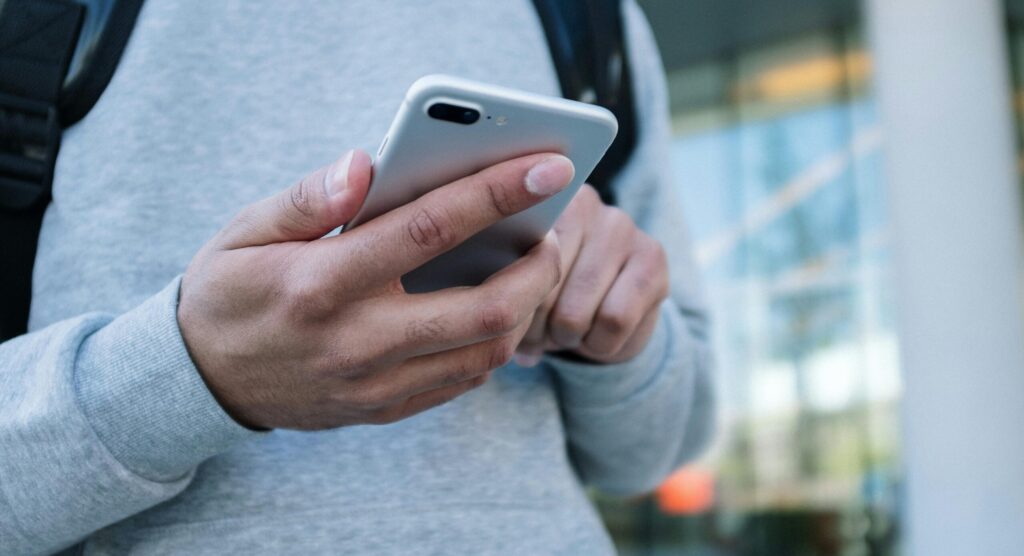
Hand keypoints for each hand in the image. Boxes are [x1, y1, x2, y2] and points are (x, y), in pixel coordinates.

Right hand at [178, 150, 573, 429]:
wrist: (199, 382)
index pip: (430, 229)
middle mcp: (356, 339)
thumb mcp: (244, 231)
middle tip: (550, 233)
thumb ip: (309, 197)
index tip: (551, 167)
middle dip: (538, 267)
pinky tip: (490, 310)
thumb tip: (368, 161)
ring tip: (527, 270)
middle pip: (483, 309)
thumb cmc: (227, 291)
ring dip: (524, 308)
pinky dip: (491, 344)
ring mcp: (373, 384)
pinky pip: (460, 382)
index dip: (499, 193)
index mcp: (321, 281)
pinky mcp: (381, 410)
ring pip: (484, 353)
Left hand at [515, 185, 668, 365]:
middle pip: (540, 290)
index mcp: (532, 204)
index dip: (509, 304)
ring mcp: (620, 226)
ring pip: (574, 312)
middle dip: (536, 327)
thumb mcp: (512, 292)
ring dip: (566, 339)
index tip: (512, 319)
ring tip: (566, 335)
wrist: (604, 317)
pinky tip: (596, 338)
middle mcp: (581, 202)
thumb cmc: (546, 300)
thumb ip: (498, 292)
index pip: (509, 264)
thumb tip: (497, 323)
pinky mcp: (653, 258)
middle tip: (542, 333)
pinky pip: (614, 320)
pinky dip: (599, 344)